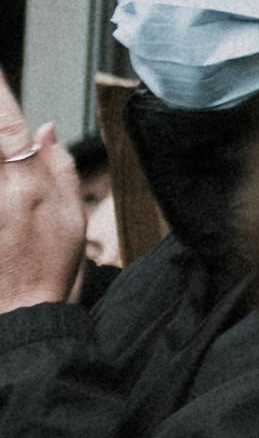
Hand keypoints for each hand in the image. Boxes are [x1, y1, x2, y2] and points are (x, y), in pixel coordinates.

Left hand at [0, 121, 86, 310]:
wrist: (18, 318)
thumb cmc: (49, 271)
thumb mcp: (71, 217)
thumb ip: (57, 167)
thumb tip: (44, 129)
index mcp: (24, 182)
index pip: (6, 119)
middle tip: (6, 125)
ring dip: (0, 149)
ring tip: (7, 165)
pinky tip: (3, 180)